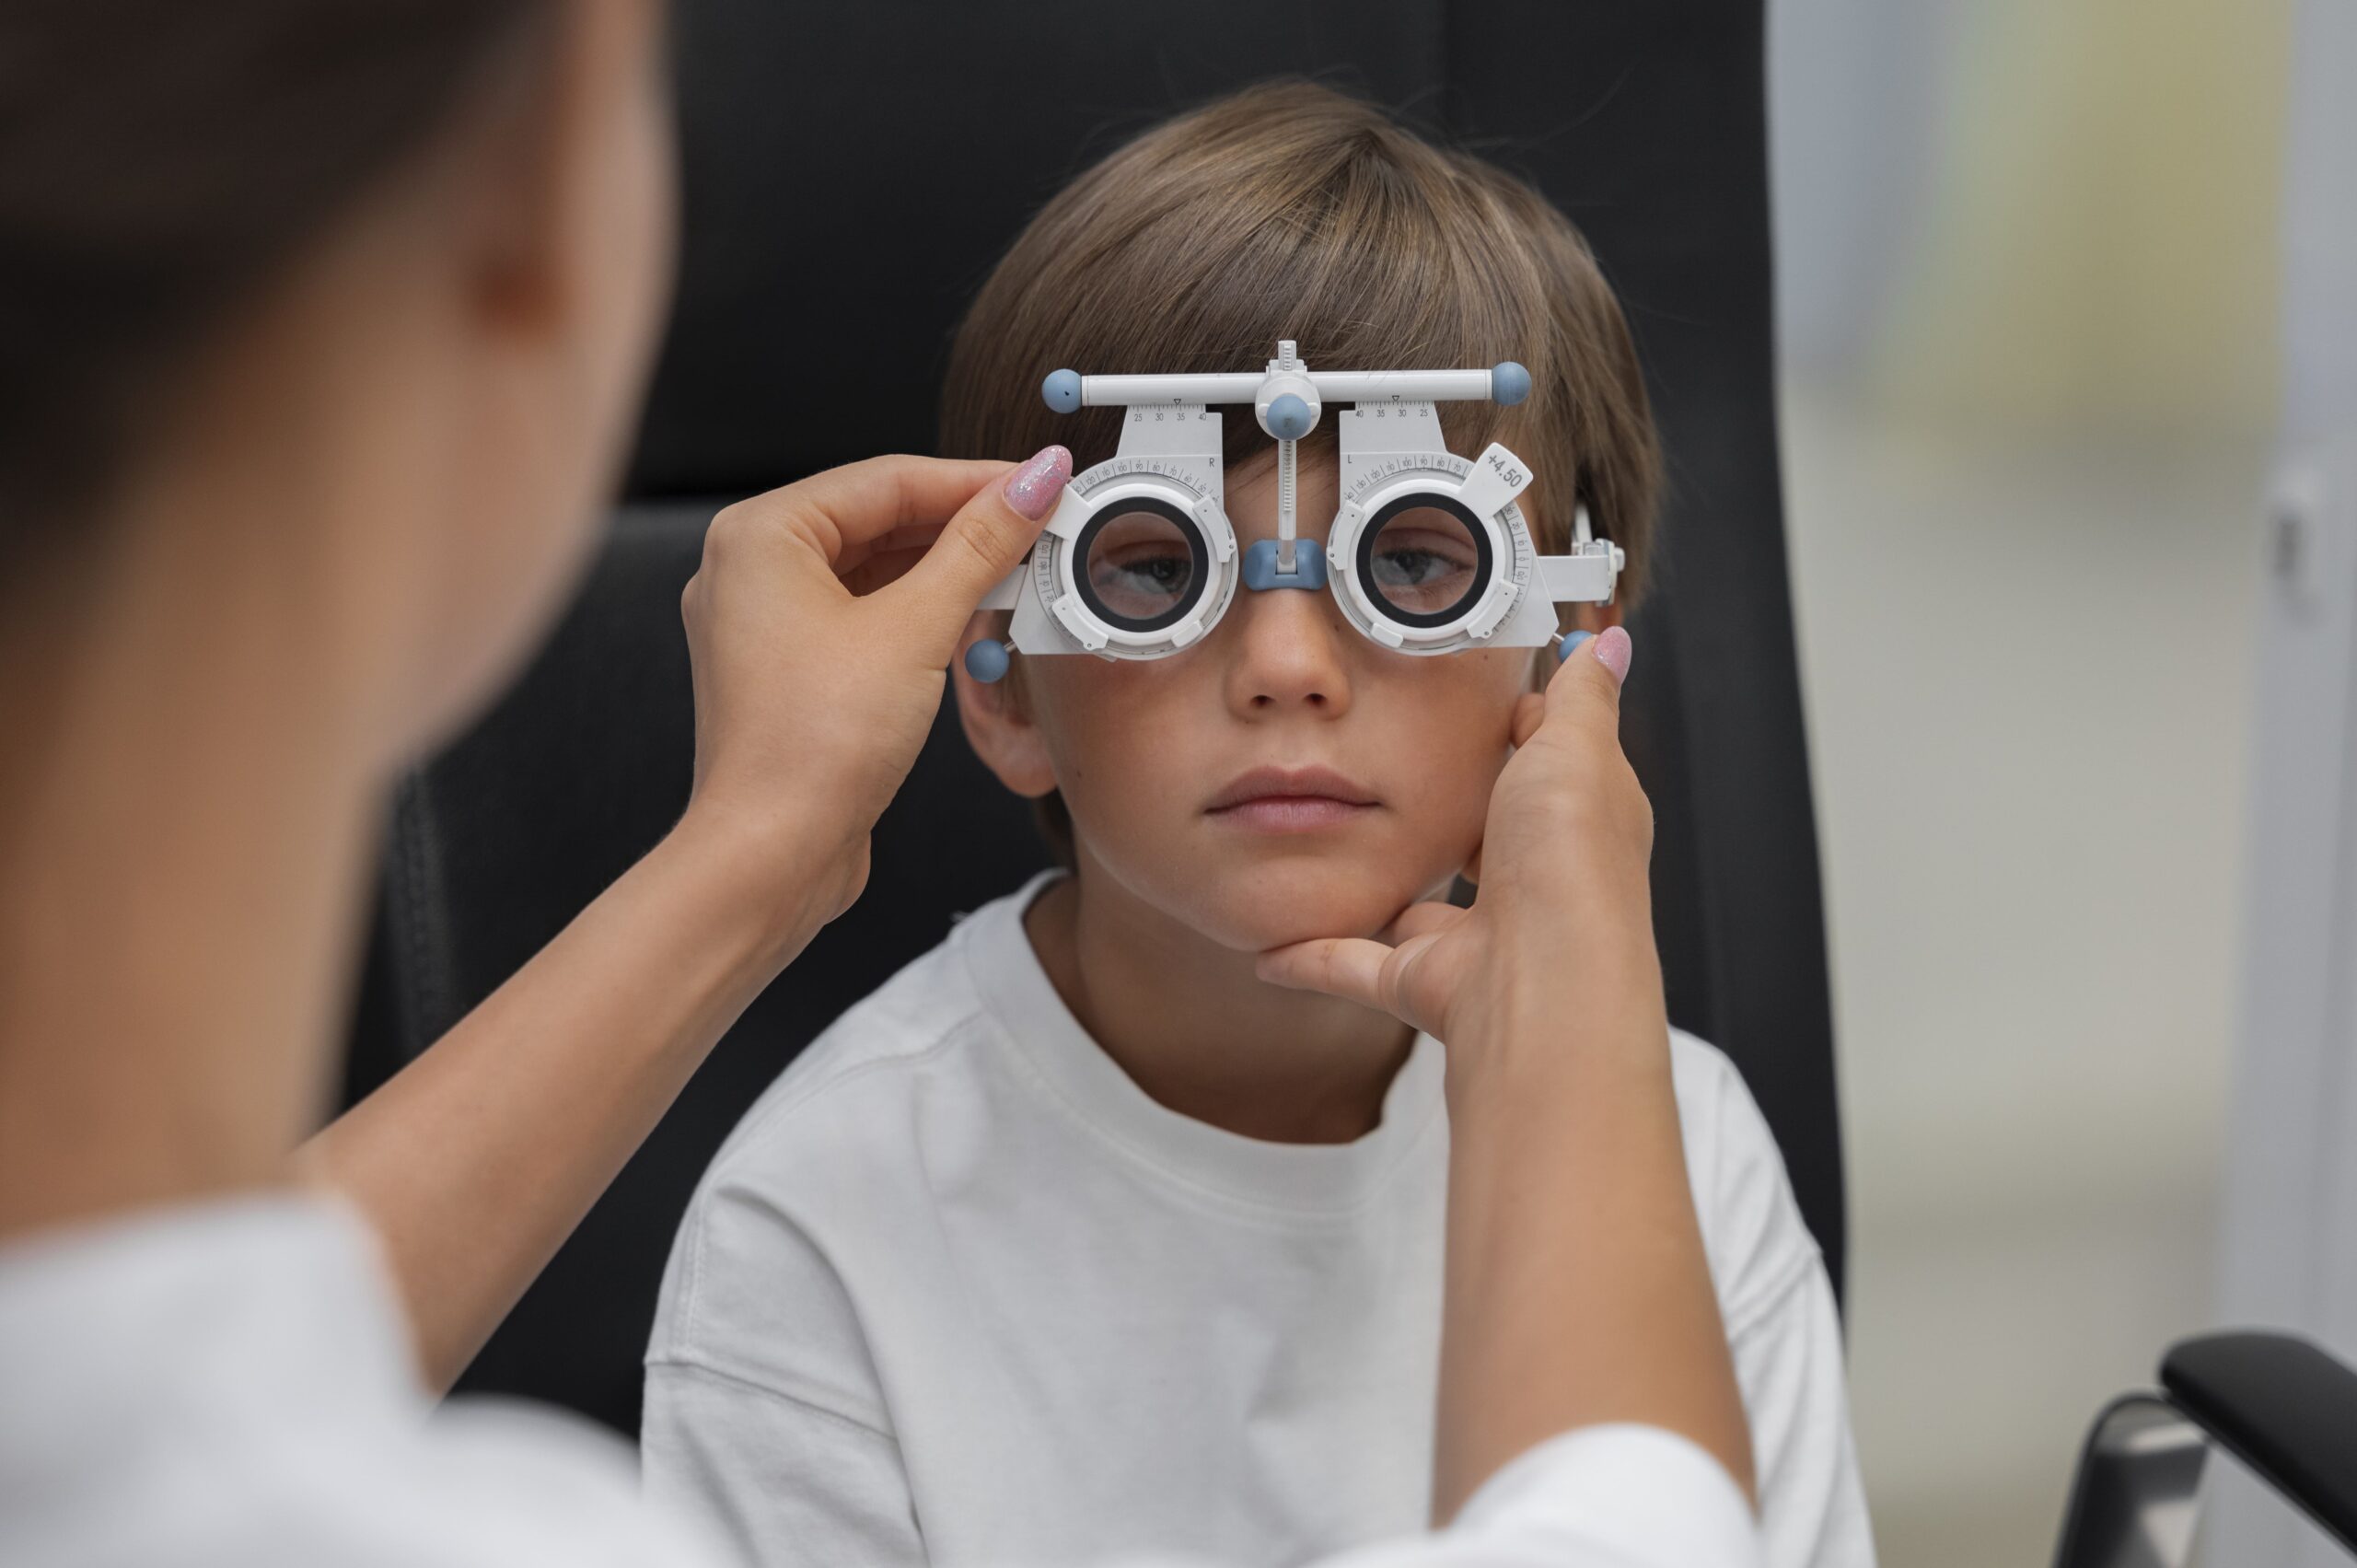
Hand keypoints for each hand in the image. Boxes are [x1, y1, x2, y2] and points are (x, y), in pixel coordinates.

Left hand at [675, 447, 1071, 938]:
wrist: (771, 856)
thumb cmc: (812, 747)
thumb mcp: (916, 629)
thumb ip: (980, 547)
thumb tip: (1031, 483)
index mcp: (760, 536)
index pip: (887, 479)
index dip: (975, 480)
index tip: (1041, 481)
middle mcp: (750, 570)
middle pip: (878, 519)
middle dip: (963, 525)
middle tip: (1041, 526)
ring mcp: (765, 623)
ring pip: (874, 568)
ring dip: (946, 570)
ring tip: (1019, 570)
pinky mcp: (790, 669)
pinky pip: (863, 613)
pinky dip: (918, 611)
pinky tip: (972, 618)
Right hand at [1256, 628, 1655, 1062]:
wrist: (1543, 981)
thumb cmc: (1569, 860)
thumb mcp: (1577, 748)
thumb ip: (1581, 696)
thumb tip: (1611, 643)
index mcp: (1573, 824)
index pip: (1546, 770)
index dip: (1516, 735)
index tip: (1471, 701)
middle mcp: (1531, 884)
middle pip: (1482, 840)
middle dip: (1442, 814)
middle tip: (1382, 766)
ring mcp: (1476, 939)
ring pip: (1415, 909)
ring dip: (1377, 888)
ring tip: (1326, 852)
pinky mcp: (1424, 982)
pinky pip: (1351, 965)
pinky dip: (1310, 958)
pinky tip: (1269, 947)